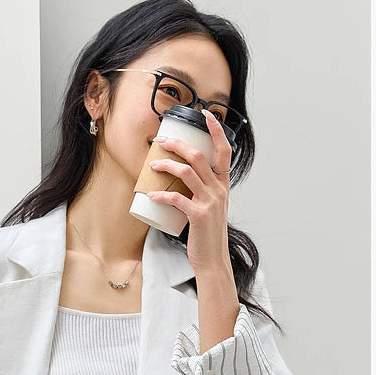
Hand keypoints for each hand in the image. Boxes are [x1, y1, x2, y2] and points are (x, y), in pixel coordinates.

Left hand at [146, 109, 232, 276]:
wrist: (213, 260)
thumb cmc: (207, 234)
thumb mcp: (210, 208)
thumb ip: (201, 192)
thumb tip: (180, 179)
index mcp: (223, 185)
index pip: (224, 150)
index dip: (215, 130)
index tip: (204, 114)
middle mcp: (219, 190)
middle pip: (198, 156)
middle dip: (177, 144)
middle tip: (160, 141)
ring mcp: (210, 202)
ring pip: (187, 172)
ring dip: (166, 165)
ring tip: (152, 165)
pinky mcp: (198, 216)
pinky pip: (177, 199)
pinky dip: (162, 196)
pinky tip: (151, 195)